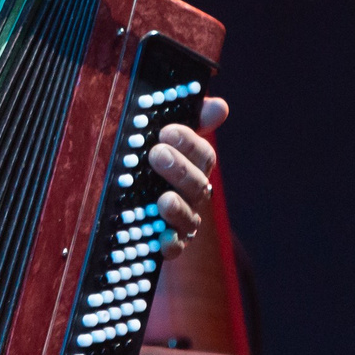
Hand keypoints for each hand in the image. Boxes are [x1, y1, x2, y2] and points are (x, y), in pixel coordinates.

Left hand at [151, 95, 230, 258]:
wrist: (135, 213)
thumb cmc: (152, 167)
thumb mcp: (162, 140)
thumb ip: (189, 120)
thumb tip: (219, 105)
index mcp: (194, 167)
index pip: (203, 154)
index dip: (189, 142)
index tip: (167, 131)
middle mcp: (193, 195)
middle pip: (197, 184)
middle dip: (179, 169)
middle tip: (156, 154)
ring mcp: (183, 221)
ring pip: (189, 217)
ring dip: (177, 208)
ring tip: (162, 200)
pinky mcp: (168, 244)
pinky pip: (175, 248)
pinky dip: (170, 245)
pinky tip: (161, 239)